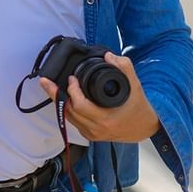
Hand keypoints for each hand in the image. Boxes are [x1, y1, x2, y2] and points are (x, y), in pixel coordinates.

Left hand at [39, 52, 159, 142]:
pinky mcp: (91, 135)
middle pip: (69, 112)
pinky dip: (67, 109)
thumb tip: (109, 56)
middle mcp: (97, 130)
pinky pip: (73, 122)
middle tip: (47, 81)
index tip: (72, 78)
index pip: (81, 106)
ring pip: (69, 118)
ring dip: (59, 102)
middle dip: (56, 95)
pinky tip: (62, 98)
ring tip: (49, 88)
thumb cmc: (139, 107)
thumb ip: (125, 68)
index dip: (72, 91)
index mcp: (106, 119)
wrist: (145, 127)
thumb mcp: (135, 86)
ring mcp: (93, 134)